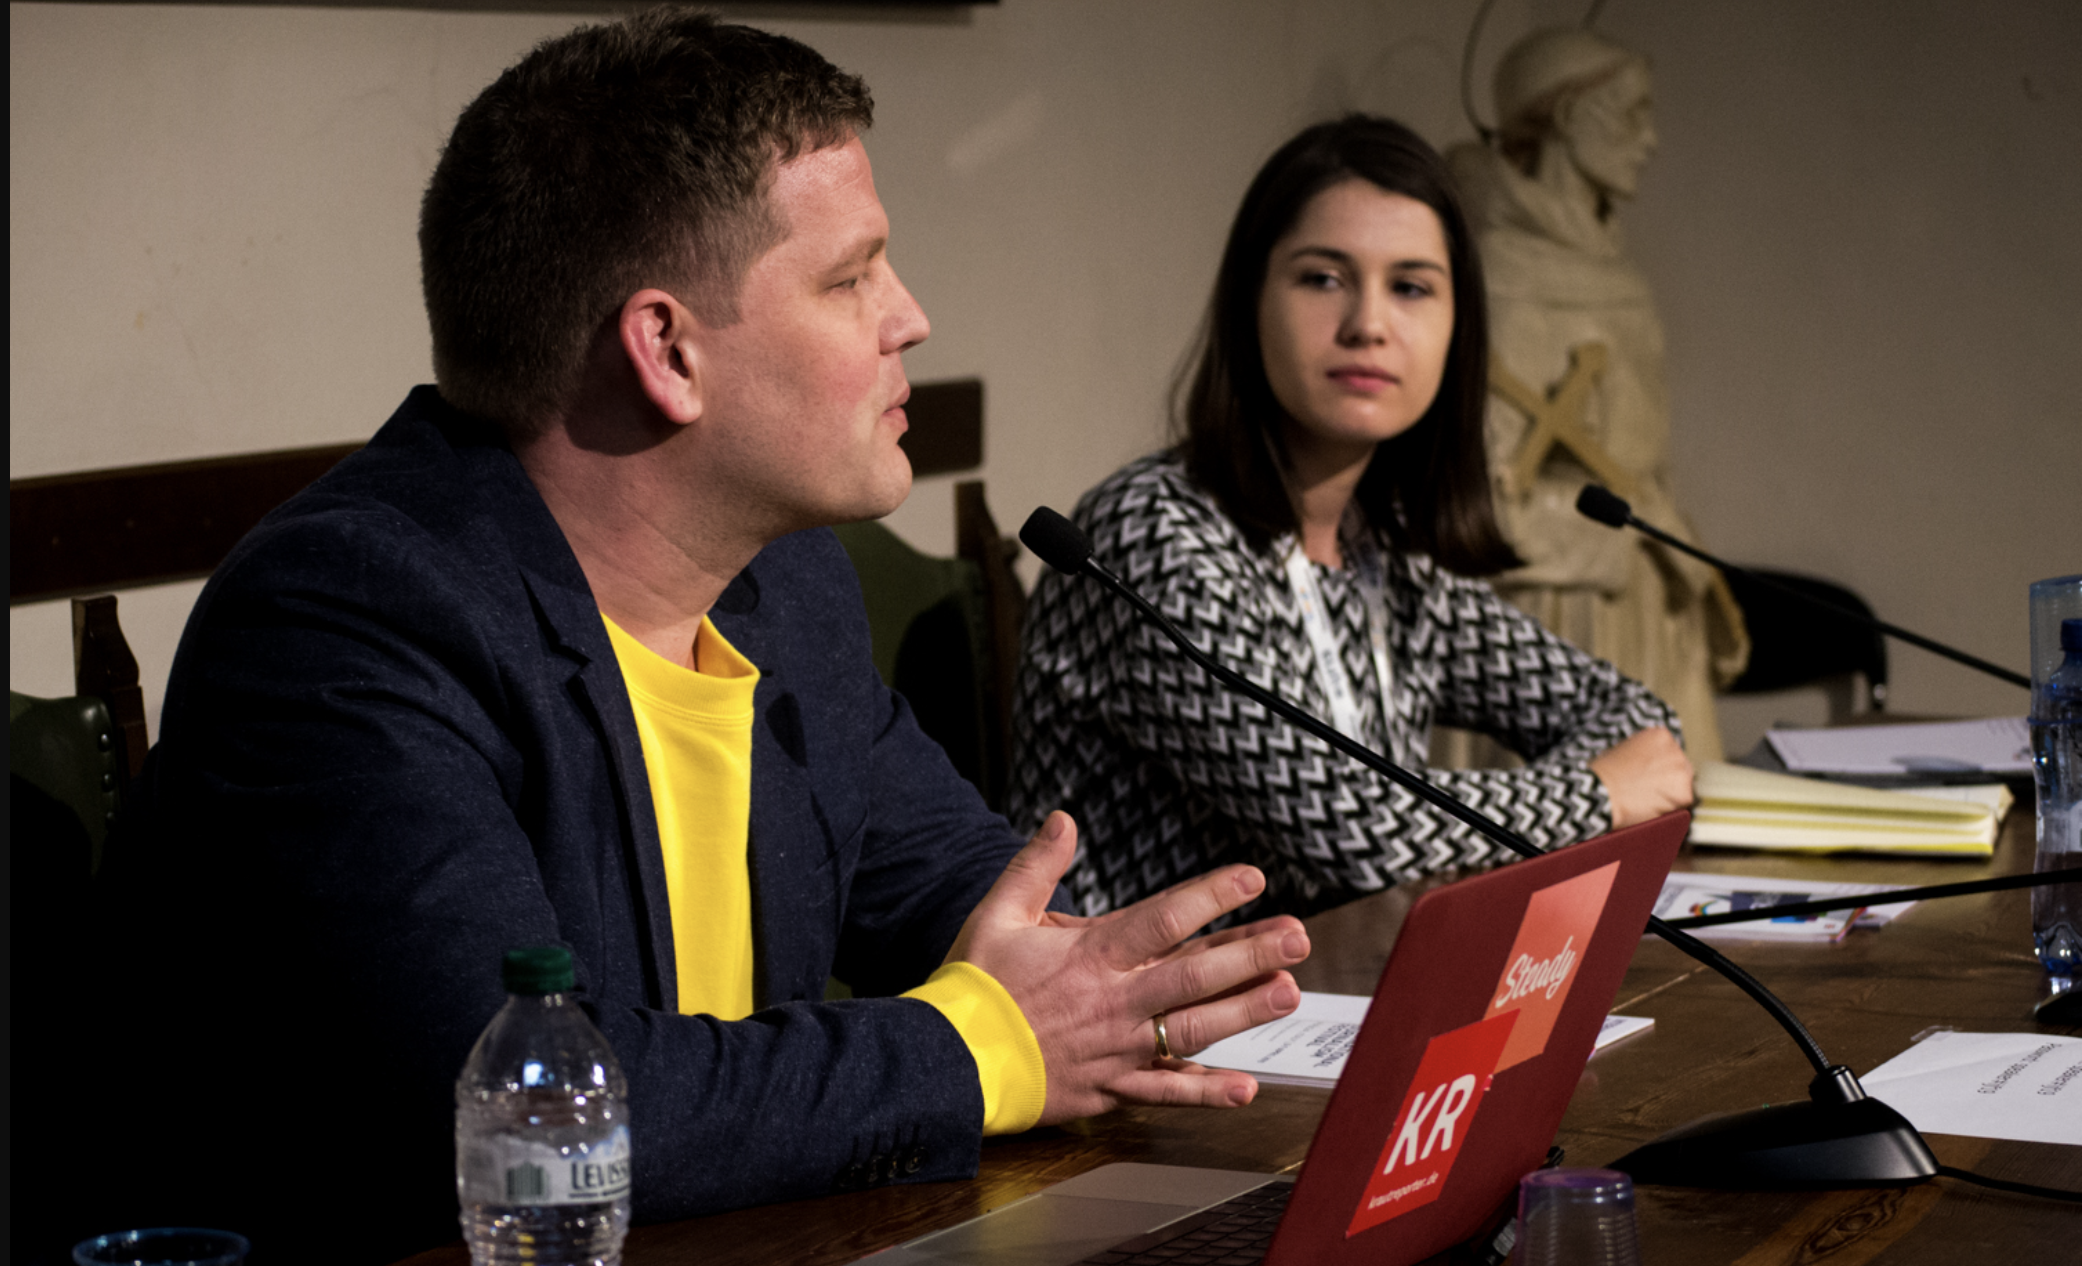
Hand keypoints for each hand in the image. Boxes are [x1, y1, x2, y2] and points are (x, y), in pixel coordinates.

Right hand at [945, 812, 1308, 1124]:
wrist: (947, 1059)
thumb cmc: (973, 986)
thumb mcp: (998, 912)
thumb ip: (1036, 865)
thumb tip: (1064, 820)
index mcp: (1090, 954)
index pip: (1163, 918)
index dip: (1212, 896)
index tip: (1251, 879)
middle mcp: (1113, 1001)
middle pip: (1194, 974)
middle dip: (1251, 954)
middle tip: (1298, 939)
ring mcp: (1116, 1048)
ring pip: (1192, 1029)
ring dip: (1243, 1012)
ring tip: (1288, 994)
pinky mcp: (1109, 1088)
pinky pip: (1165, 1092)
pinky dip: (1205, 1092)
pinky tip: (1245, 1087)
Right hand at [1589, 726, 1694, 827]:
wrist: (1599, 791)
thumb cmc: (1603, 774)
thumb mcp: (1625, 750)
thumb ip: (1645, 755)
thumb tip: (1652, 769)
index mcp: (1660, 736)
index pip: (1670, 753)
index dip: (1658, 768)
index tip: (1647, 777)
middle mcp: (1675, 749)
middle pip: (1680, 769)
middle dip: (1669, 781)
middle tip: (1648, 792)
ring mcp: (1681, 771)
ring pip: (1683, 788)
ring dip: (1670, 796)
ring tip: (1646, 801)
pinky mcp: (1684, 793)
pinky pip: (1681, 806)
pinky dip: (1668, 811)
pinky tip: (1650, 809)